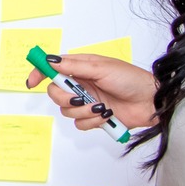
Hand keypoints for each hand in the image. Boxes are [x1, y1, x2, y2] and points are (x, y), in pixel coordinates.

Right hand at [26, 52, 158, 132]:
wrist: (151, 102)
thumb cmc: (130, 79)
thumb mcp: (101, 68)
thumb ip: (74, 66)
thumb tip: (50, 61)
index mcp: (81, 68)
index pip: (53, 69)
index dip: (40, 73)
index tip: (33, 82)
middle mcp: (81, 85)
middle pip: (55, 94)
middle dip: (65, 98)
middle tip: (80, 97)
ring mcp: (87, 102)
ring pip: (67, 111)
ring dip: (83, 111)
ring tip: (101, 107)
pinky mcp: (94, 118)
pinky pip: (80, 124)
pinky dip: (92, 121)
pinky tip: (106, 115)